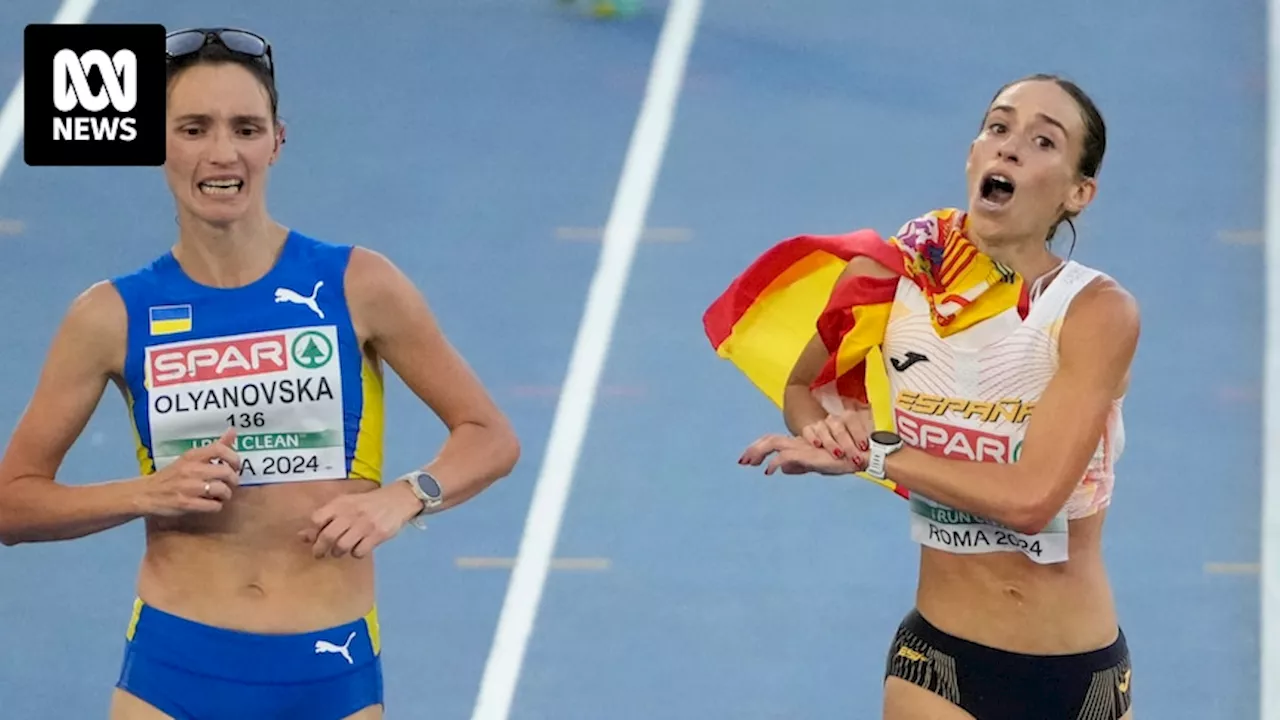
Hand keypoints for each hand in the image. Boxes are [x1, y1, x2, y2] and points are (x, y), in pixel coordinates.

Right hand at [136, 428, 240, 516]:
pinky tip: (210, 504)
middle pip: (226, 472)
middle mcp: (192, 469)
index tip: (235, 467)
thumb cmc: (172, 476)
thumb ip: (214, 447)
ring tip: (219, 496)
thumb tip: (233, 431)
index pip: (220, 449)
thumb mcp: (190, 459)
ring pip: (222, 490)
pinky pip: (214, 506)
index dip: (234, 458)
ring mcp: (189, 487)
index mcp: (192, 456)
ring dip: (225, 495)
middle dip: (233, 481)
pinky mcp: (186, 503)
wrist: (146, 493)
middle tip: (228, 484)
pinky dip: (216, 506)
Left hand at [300, 480, 421, 558]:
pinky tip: (358, 548)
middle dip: (320, 549)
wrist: (397, 499)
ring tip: (339, 551)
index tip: (314, 536)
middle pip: (328, 536)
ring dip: (337, 552)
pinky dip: (356, 553)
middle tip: (319, 554)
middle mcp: (351, 513)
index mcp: (341, 504)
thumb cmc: (366, 504)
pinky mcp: (377, 534)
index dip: (313, 530)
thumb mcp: (345, 504)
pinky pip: (359, 551)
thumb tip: (302, 536)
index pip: (317, 518)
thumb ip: (325, 519)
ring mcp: (365, 525)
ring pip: (342, 546)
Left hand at [740, 433, 863, 475]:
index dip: (760, 448)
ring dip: (758, 452)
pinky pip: (785, 456)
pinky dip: (774, 463)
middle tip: (742, 460)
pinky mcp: (808, 453)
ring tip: (748, 462)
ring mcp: (803, 445)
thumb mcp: (816, 464)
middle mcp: (799, 441)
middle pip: (770, 439)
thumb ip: (799, 465)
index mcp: (800, 443)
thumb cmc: (843, 458)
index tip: (748, 459)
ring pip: (773, 443)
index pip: (775, 441)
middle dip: (754, 449)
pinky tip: (767, 471)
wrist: (862, 454)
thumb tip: (781, 469)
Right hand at [799, 402, 871, 460]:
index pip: (852, 419)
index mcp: (848, 423)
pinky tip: (817, 444)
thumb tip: (876, 454)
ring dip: (831, 442)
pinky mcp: (808, 430)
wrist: (816, 455)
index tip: (864, 446)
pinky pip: (809, 430)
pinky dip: (812, 437)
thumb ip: (865, 452)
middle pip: (839, 426)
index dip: (858, 433)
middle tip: (853, 456)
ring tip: (837, 453)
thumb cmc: (840, 455)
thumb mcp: (854, 455)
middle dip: (847, 443)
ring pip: (824, 428)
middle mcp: (834, 422)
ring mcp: (820, 425)